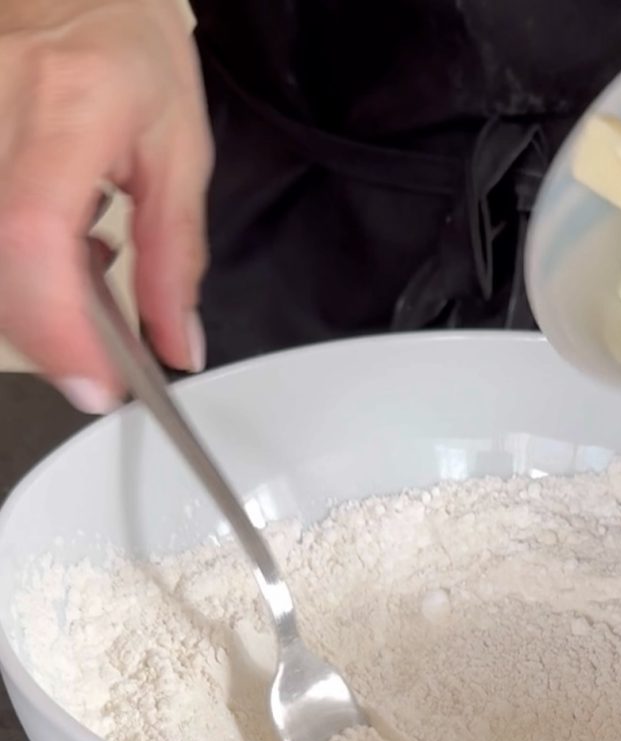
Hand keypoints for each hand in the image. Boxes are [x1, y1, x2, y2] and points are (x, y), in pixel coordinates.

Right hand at [0, 0, 211, 412]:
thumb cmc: (128, 51)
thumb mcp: (179, 153)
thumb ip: (177, 257)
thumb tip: (178, 345)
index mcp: (67, 107)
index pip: (33, 233)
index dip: (57, 326)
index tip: (95, 383)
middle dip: (51, 331)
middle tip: (101, 349)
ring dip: (34, 297)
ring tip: (86, 258)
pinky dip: (16, 268)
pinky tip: (52, 240)